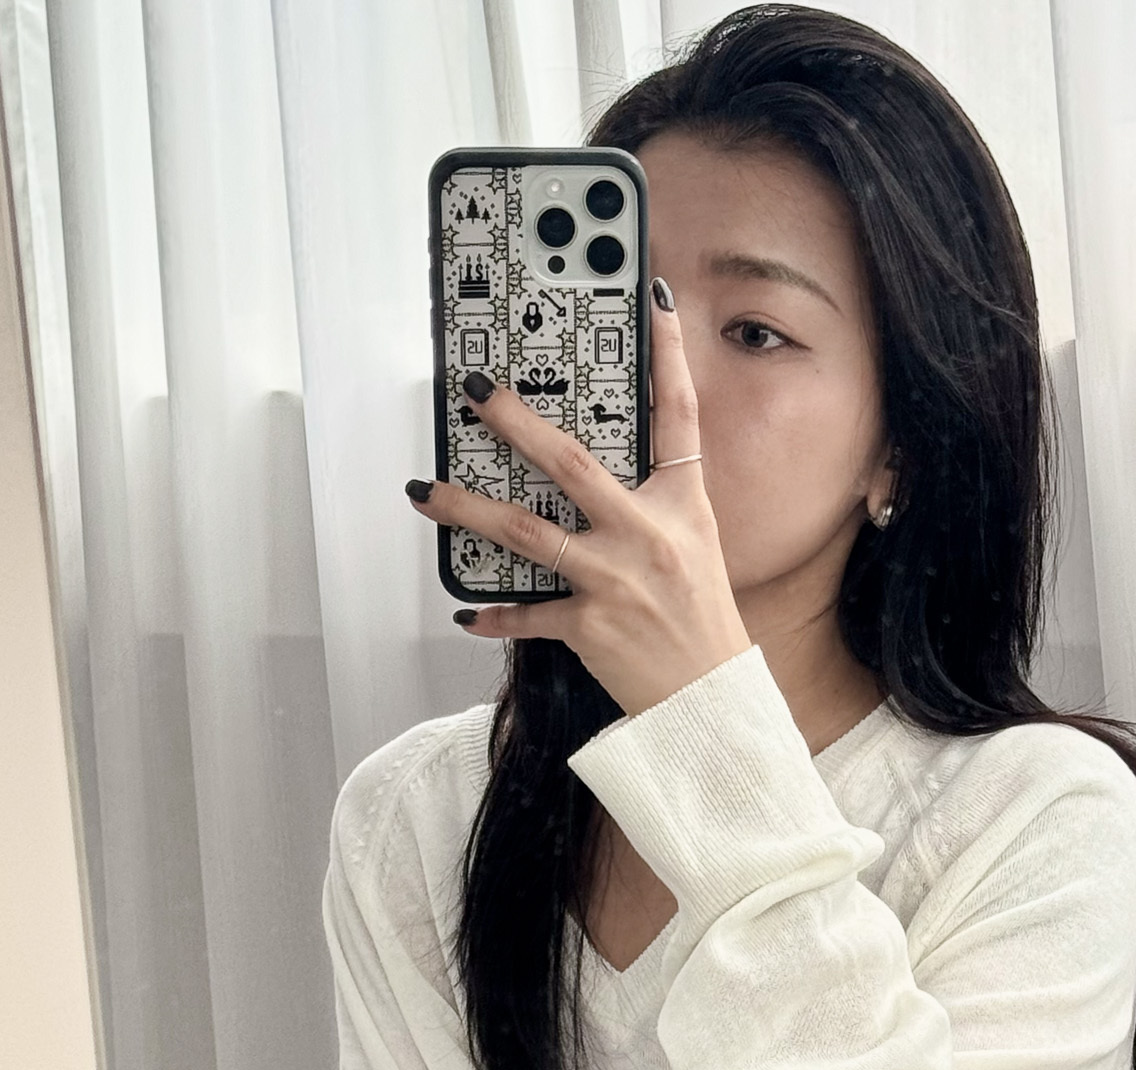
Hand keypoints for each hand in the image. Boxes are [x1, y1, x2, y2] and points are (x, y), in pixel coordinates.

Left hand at [407, 277, 751, 719]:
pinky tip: (467, 609)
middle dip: (515, 422)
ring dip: (467, 510)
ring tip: (425, 491)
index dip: (669, 357)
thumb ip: (654, 502)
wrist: (709, 700)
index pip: (680, 417)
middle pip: (571, 464)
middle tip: (477, 393)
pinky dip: (495, 615)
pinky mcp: (590, 627)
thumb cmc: (700, 622)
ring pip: (526, 533)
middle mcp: (647, 537)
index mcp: (681, 507)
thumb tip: (597, 469)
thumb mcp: (694, 545)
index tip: (654, 303)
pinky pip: (528, 614)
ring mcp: (614, 581)